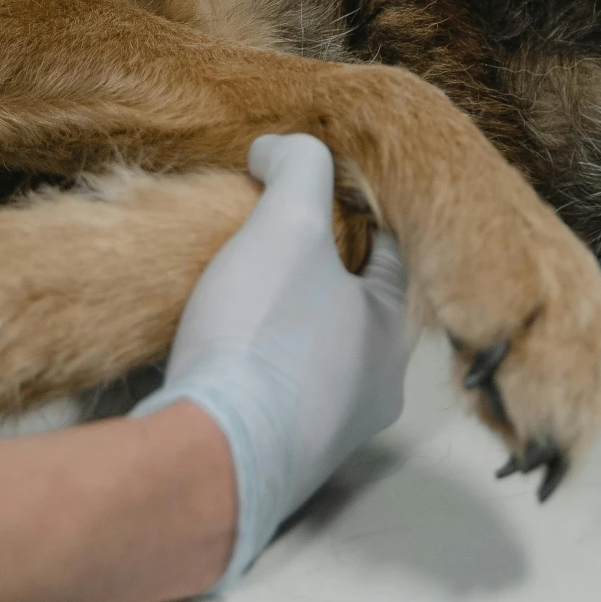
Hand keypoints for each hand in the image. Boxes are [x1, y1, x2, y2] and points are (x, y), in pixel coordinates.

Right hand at [133, 135, 410, 587]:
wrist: (207, 455)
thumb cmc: (264, 339)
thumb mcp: (286, 227)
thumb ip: (298, 170)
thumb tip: (280, 146)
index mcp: (393, 336)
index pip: (389, 250)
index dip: (352, 207)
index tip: (312, 182)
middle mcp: (372, 391)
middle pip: (348, 301)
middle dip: (314, 264)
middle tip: (269, 225)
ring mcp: (323, 431)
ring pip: (311, 346)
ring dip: (282, 312)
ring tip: (241, 274)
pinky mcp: (273, 455)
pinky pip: (272, 385)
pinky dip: (254, 355)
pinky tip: (222, 335)